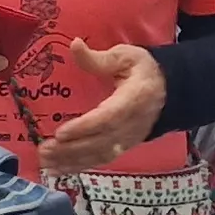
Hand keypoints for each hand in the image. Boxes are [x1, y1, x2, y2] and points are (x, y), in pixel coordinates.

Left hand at [38, 42, 166, 175]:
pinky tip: (58, 170)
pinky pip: (101, 160)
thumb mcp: (125, 56)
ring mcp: (130, 139)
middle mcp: (133, 124)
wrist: (170, 89)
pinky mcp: (124, 147)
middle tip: (44, 150)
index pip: (109, 117)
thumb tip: (74, 44)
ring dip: (72, 162)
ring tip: (45, 162)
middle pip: (101, 142)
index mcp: (135, 98)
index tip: (61, 133)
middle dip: (71, 149)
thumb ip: (98, 58)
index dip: (85, 127)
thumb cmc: (143, 70)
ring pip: (100, 155)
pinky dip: (79, 167)